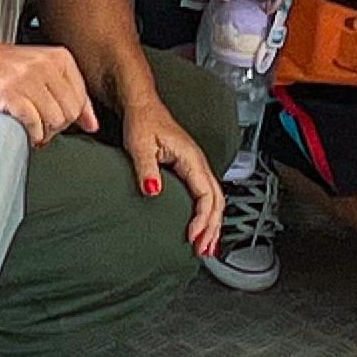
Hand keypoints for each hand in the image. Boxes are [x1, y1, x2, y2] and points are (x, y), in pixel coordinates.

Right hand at [0, 35, 96, 145]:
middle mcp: (46, 65)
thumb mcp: (43, 72)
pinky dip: (32, 133)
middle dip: (58, 127)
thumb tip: (92, 124)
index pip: (81, 98)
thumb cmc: (3, 68)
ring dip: (44, 133)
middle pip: (70, 112)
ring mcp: (27, 78)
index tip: (59, 122)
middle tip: (43, 128)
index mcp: (59, 58)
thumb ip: (71, 94)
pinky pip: (34, 123)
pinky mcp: (10, 93)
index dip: (71, 117)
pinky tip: (25, 130)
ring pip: (55, 120)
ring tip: (33, 129)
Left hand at [119, 101, 226, 255]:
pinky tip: (201, 228)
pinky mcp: (189, 169)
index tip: (193, 236)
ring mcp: (195, 166)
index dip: (203, 219)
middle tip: (202, 251)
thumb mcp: (140, 145)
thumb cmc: (142, 121)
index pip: (206, 194)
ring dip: (213, 225)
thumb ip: (146, 169)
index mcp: (191, 158)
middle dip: (212, 228)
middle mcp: (197, 162)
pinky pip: (205, 196)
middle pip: (217, 200)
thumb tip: (153, 191)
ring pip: (214, 200)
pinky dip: (207, 216)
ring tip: (207, 248)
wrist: (141, 105)